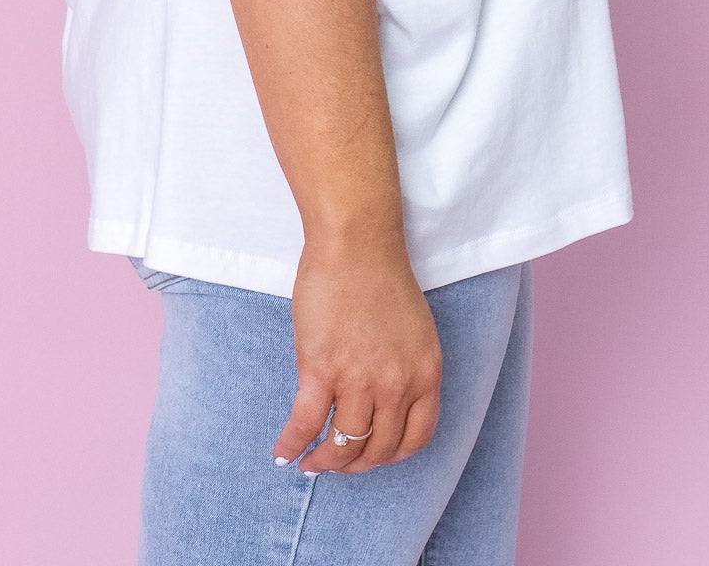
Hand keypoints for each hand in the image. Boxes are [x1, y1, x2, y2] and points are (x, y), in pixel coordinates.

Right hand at [272, 235, 442, 475]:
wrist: (356, 242)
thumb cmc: (381, 275)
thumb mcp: (414, 331)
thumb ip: (403, 368)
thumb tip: (379, 399)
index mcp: (426, 374)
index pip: (416, 438)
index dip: (391, 455)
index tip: (374, 455)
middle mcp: (397, 385)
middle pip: (378, 449)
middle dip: (355, 465)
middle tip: (337, 463)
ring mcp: (359, 380)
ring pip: (343, 445)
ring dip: (325, 462)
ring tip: (311, 464)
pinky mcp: (322, 370)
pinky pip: (305, 424)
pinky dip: (292, 445)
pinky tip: (283, 454)